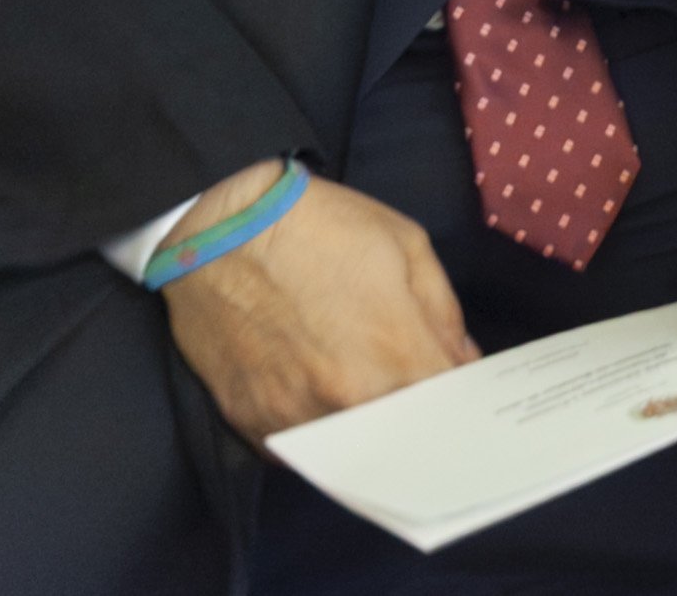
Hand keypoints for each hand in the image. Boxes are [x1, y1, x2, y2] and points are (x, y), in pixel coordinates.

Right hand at [163, 168, 476, 440]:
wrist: (217, 230)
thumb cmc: (320, 226)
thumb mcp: (406, 246)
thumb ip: (443, 314)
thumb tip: (459, 364)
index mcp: (394, 353)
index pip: (448, 408)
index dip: (458, 400)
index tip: (457, 391)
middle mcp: (346, 401)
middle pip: (401, 437)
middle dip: (417, 419)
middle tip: (415, 391)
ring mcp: (294, 419)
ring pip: (350, 450)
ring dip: (366, 429)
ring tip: (366, 392)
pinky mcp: (250, 425)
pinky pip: (299, 450)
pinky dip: (317, 433)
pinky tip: (320, 399)